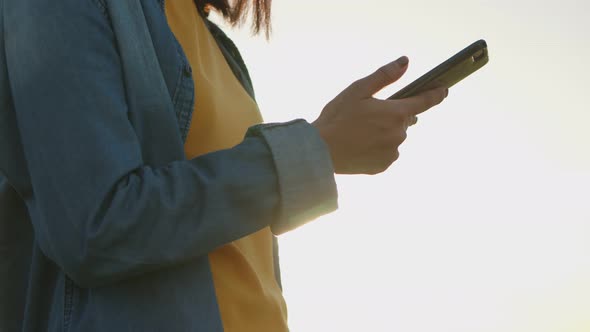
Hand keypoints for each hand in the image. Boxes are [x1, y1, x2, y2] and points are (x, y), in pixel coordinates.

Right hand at [313, 56, 447, 174]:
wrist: (320, 151)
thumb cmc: (337, 117)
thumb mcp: (358, 90)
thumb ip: (384, 76)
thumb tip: (405, 62)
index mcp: (396, 113)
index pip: (424, 102)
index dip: (436, 94)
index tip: (444, 90)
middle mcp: (399, 134)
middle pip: (405, 120)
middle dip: (394, 114)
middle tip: (370, 114)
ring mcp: (392, 152)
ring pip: (395, 137)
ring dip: (386, 132)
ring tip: (361, 131)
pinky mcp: (383, 166)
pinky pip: (387, 153)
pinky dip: (378, 147)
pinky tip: (361, 144)